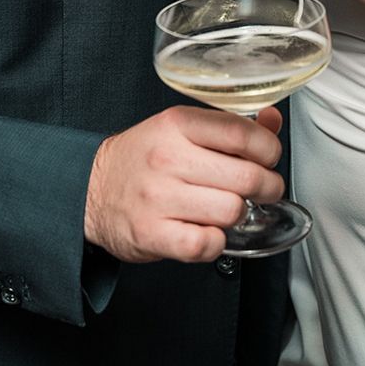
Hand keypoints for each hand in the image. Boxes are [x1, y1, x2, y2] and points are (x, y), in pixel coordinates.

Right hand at [84, 104, 282, 263]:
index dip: (269, 150)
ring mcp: (158, 197)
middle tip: (262, 189)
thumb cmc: (143, 159)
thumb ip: (229, 126)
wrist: (91, 189)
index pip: (242, 134)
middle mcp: (167, 158)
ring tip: (228, 209)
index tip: (269, 158)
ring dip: (239, 214)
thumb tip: (273, 121)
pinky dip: (216, 243)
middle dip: (267, 187)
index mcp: (177, 125)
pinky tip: (208, 231)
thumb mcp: (180, 130)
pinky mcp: (152, 233)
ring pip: (232, 211)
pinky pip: (206, 244)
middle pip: (246, 177)